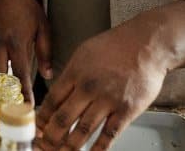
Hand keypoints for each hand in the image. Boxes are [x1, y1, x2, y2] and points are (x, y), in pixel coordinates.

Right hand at [0, 0, 51, 101]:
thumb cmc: (25, 4)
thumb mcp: (42, 26)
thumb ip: (45, 51)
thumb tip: (48, 73)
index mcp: (17, 41)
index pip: (21, 72)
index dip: (24, 91)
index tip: (27, 106)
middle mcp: (0, 43)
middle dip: (3, 94)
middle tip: (6, 109)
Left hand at [34, 22, 167, 150]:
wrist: (147, 44)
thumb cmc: (116, 46)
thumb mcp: (84, 53)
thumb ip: (70, 74)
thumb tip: (57, 94)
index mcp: (75, 73)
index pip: (52, 101)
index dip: (42, 119)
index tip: (37, 129)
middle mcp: (88, 88)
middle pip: (63, 119)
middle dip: (50, 137)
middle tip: (44, 147)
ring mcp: (108, 100)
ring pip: (83, 130)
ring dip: (69, 146)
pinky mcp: (127, 110)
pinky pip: (109, 134)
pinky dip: (98, 148)